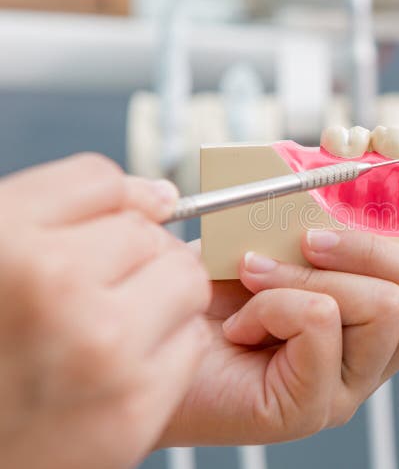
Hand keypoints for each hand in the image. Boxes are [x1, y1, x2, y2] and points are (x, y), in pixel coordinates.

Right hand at [0, 154, 211, 468]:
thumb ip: (65, 207)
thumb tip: (163, 196)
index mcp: (9, 243)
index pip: (102, 180)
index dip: (108, 203)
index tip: (100, 229)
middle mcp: (56, 289)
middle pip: (151, 234)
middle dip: (135, 255)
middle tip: (98, 290)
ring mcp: (103, 349)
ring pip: (187, 281)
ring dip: (163, 297)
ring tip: (114, 325)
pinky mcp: (136, 407)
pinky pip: (192, 342)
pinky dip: (168, 349)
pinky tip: (123, 366)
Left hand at [160, 230, 398, 445]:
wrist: (151, 325)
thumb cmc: (214, 279)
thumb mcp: (284, 233)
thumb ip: (335, 218)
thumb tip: (370, 186)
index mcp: (375, 318)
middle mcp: (374, 356)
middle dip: (379, 249)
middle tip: (314, 236)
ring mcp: (349, 385)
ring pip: (388, 306)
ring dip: (313, 272)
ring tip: (257, 277)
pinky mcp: (314, 407)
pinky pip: (326, 325)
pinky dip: (278, 301)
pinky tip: (244, 320)